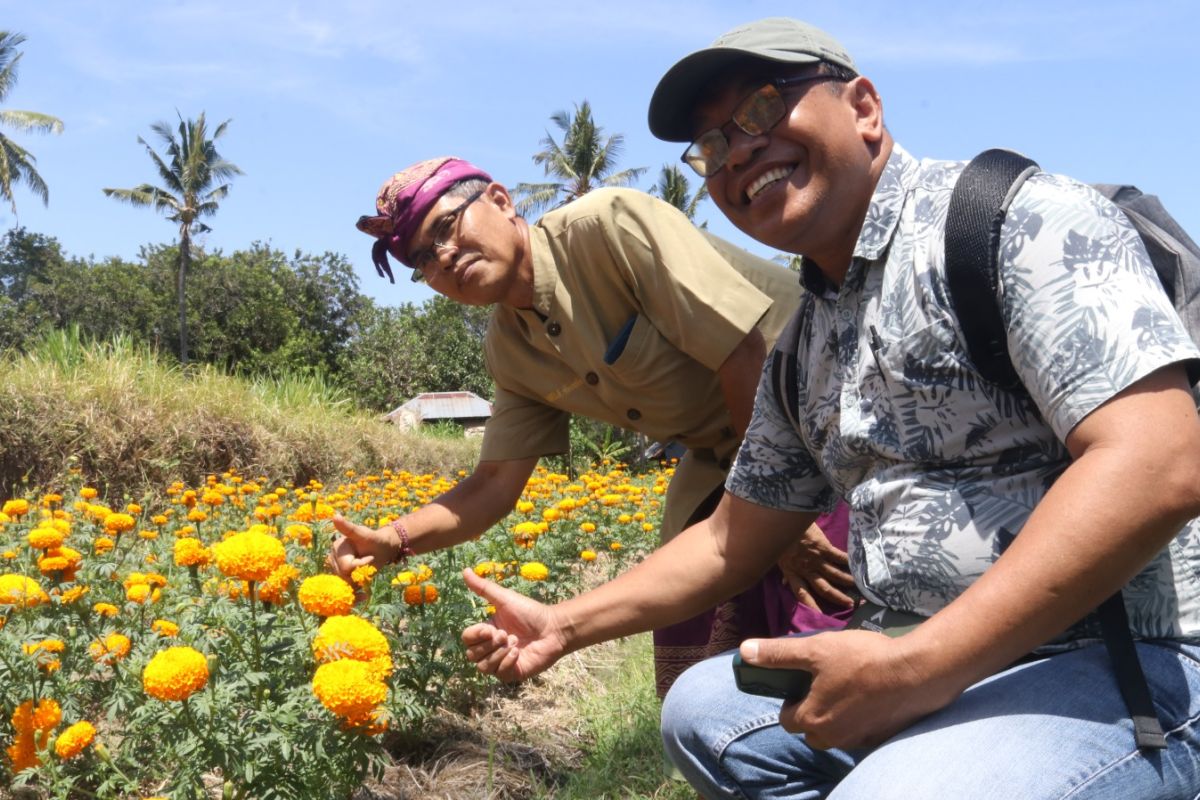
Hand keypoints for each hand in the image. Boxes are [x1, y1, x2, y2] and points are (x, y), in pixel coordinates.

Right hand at [326, 515, 398, 583]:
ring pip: (346, 582)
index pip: (346, 566)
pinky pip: (347, 586)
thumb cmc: (375, 540)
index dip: (361, 564)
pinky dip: (356, 586)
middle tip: (369, 560)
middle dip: (360, 571)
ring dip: (359, 578)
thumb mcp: (364, 535)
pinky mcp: (341, 576)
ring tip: (366, 566)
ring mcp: (336, 568)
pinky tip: (363, 581)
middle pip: (345, 576)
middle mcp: (333, 557)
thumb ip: (349, 529)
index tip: (370, 557)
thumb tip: (335, 515)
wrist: (383, 549)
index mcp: (337, 546)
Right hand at [460, 568, 567, 682]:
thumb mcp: (504, 598)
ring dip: (497, 654)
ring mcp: (501, 662)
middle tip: (505, 635)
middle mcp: (491, 648)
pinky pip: (498, 674)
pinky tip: (519, 652)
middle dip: (488, 645)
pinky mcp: (512, 673)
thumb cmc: (530, 612)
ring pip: (482, 666)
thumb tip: (464, 570)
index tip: (492, 628)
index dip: (475, 635)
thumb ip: (483, 587)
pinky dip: (507, 662)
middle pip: (471, 654)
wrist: (553, 628)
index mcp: (487, 632)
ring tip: (514, 642)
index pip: (467, 638)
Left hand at [740, 630, 952, 750]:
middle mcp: (831, 739)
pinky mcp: (879, 740)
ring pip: (834, 731)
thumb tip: (744, 652)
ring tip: (850, 685)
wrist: (917, 673)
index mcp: (810, 719)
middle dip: (813, 708)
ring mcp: (857, 742)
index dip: (791, 696)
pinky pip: (858, 732)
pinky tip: (870, 694)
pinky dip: (858, 717)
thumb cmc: (862, 659)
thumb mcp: (815, 649)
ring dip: (836, 714)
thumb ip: (778, 654)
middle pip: (810, 728)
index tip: (805, 678)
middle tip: (828, 680)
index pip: (786, 717)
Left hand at [778, 523, 854, 609]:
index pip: (802, 594)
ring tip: (857, 587)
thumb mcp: (776, 557)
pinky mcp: (824, 547)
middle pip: (823, 588)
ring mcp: (816, 559)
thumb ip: (784, 572)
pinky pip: (838, 557)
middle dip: (837, 597)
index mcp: (792, 573)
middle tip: (849, 604)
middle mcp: (806, 569)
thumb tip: (784, 584)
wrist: (782, 521)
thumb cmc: (776, 537)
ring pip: (834, 574)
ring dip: (846, 581)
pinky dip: (848, 562)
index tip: (820, 616)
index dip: (811, 606)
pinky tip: (857, 566)